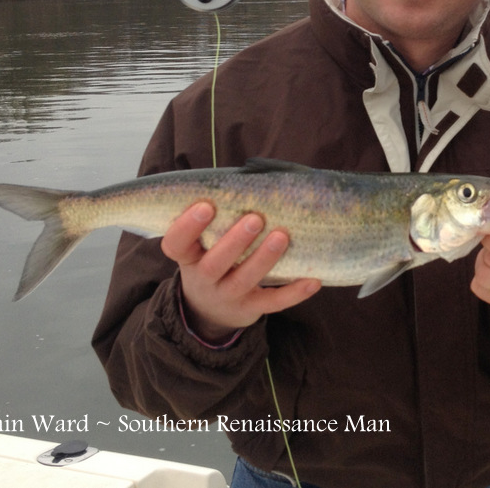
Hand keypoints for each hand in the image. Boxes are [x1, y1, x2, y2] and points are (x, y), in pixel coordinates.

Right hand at [161, 202, 320, 343]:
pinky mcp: (251, 308)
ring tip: (281, 236)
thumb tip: (248, 179)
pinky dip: (294, 293)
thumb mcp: (201, 246)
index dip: (187, 227)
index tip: (205, 206)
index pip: (176, 244)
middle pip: (214, 263)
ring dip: (264, 259)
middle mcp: (204, 279)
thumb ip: (216, 221)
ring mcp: (227, 296)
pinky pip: (273, 302)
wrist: (210, 311)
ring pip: (244, 280)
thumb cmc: (211, 259)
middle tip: (255, 219)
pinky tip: (313, 280)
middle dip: (234, 241)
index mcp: (189, 257)